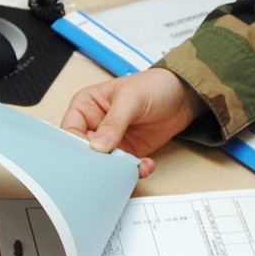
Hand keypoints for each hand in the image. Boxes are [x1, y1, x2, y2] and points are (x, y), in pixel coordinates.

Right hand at [60, 67, 202, 178]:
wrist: (184, 95)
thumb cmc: (154, 85)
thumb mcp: (130, 99)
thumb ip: (113, 122)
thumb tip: (97, 146)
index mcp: (86, 106)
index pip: (70, 131)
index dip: (75, 147)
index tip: (88, 157)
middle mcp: (95, 125)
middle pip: (85, 152)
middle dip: (98, 162)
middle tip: (110, 170)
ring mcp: (112, 140)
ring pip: (105, 163)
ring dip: (119, 169)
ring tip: (135, 166)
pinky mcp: (129, 151)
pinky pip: (125, 167)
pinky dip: (135, 170)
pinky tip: (146, 165)